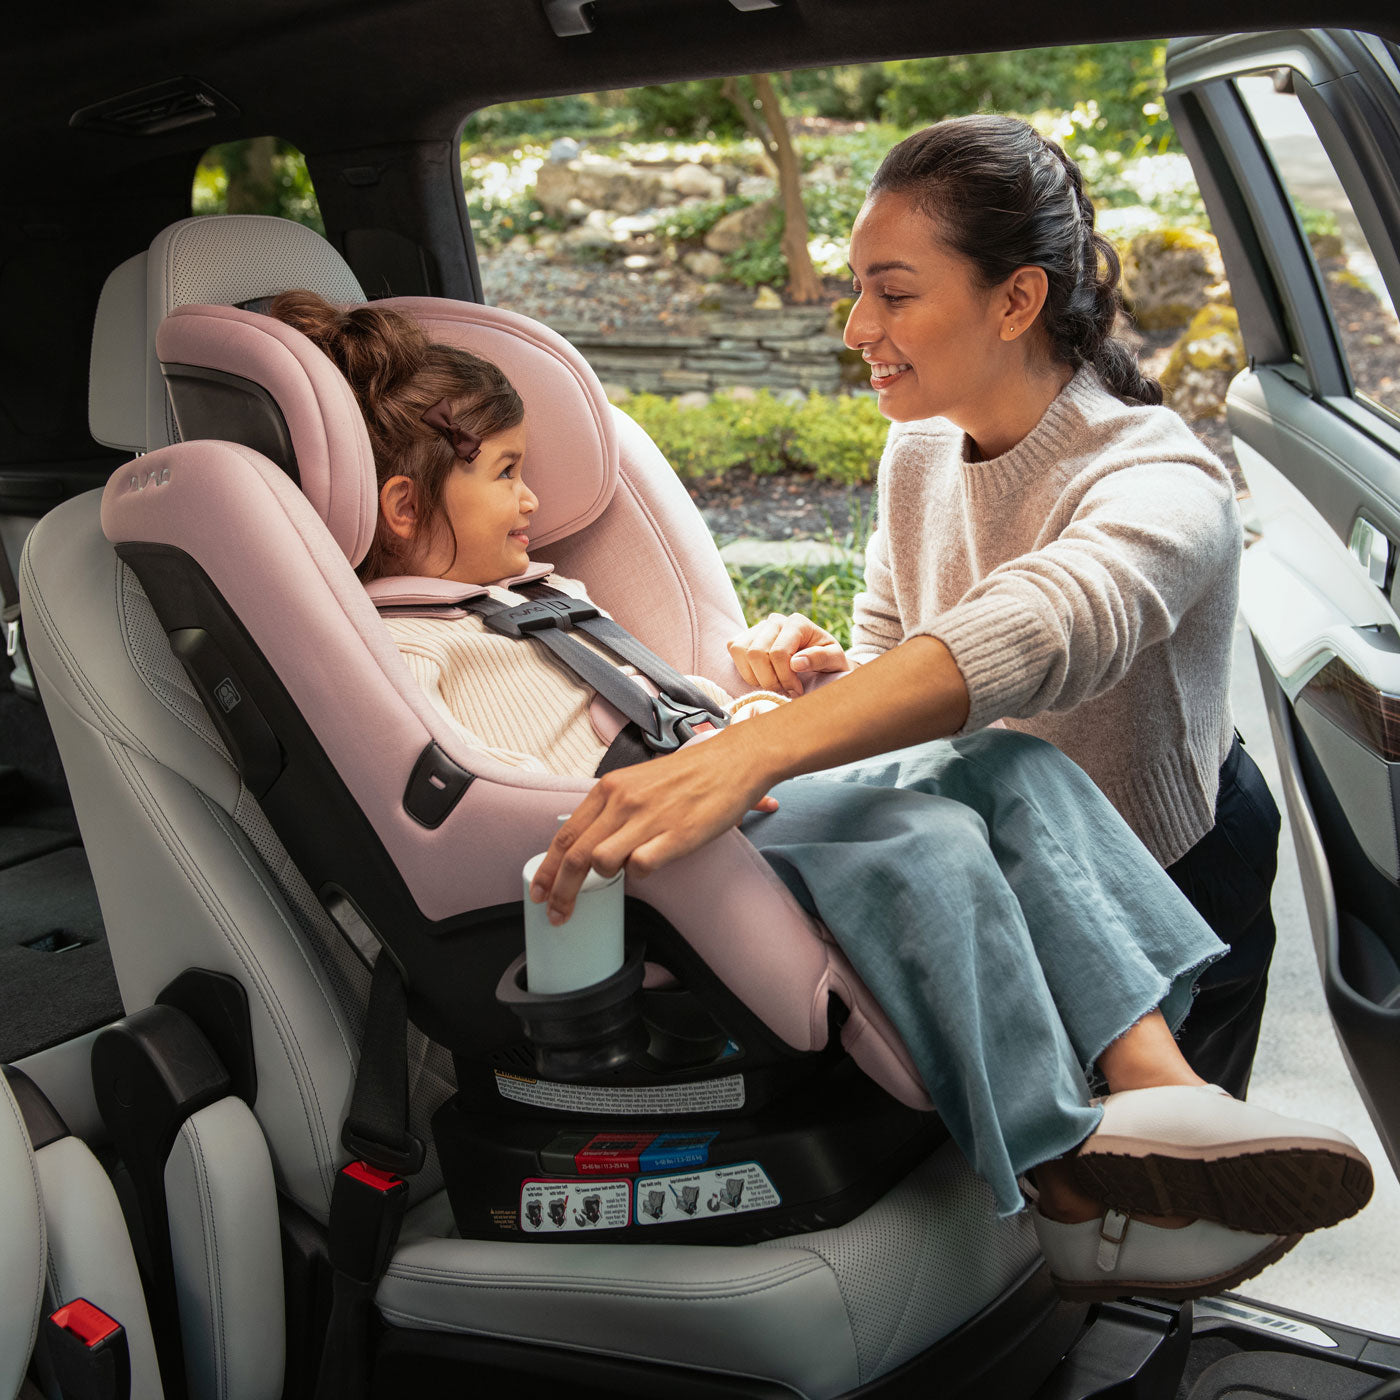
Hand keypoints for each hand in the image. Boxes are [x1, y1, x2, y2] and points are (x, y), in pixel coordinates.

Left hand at [528, 731, 778, 923]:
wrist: (731, 762)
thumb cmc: (686, 776)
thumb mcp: (636, 782)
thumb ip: (611, 810)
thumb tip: (587, 845)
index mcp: (609, 788)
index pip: (565, 835)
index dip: (547, 869)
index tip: (539, 892)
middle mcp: (622, 801)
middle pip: (575, 856)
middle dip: (560, 892)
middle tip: (557, 914)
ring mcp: (647, 818)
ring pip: (601, 862)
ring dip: (607, 876)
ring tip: (624, 870)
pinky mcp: (674, 835)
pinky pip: (641, 868)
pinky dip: (641, 872)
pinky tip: (655, 860)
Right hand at [728, 612, 849, 697]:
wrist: (820, 660)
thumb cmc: (828, 661)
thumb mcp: (836, 660)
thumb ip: (821, 658)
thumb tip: (796, 663)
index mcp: (797, 623)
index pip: (778, 653)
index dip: (784, 677)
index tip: (796, 690)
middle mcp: (775, 621)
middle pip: (757, 653)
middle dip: (769, 680)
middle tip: (785, 691)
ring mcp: (758, 627)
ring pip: (742, 652)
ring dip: (756, 677)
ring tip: (774, 684)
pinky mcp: (746, 636)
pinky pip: (734, 650)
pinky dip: (746, 670)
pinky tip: (763, 677)